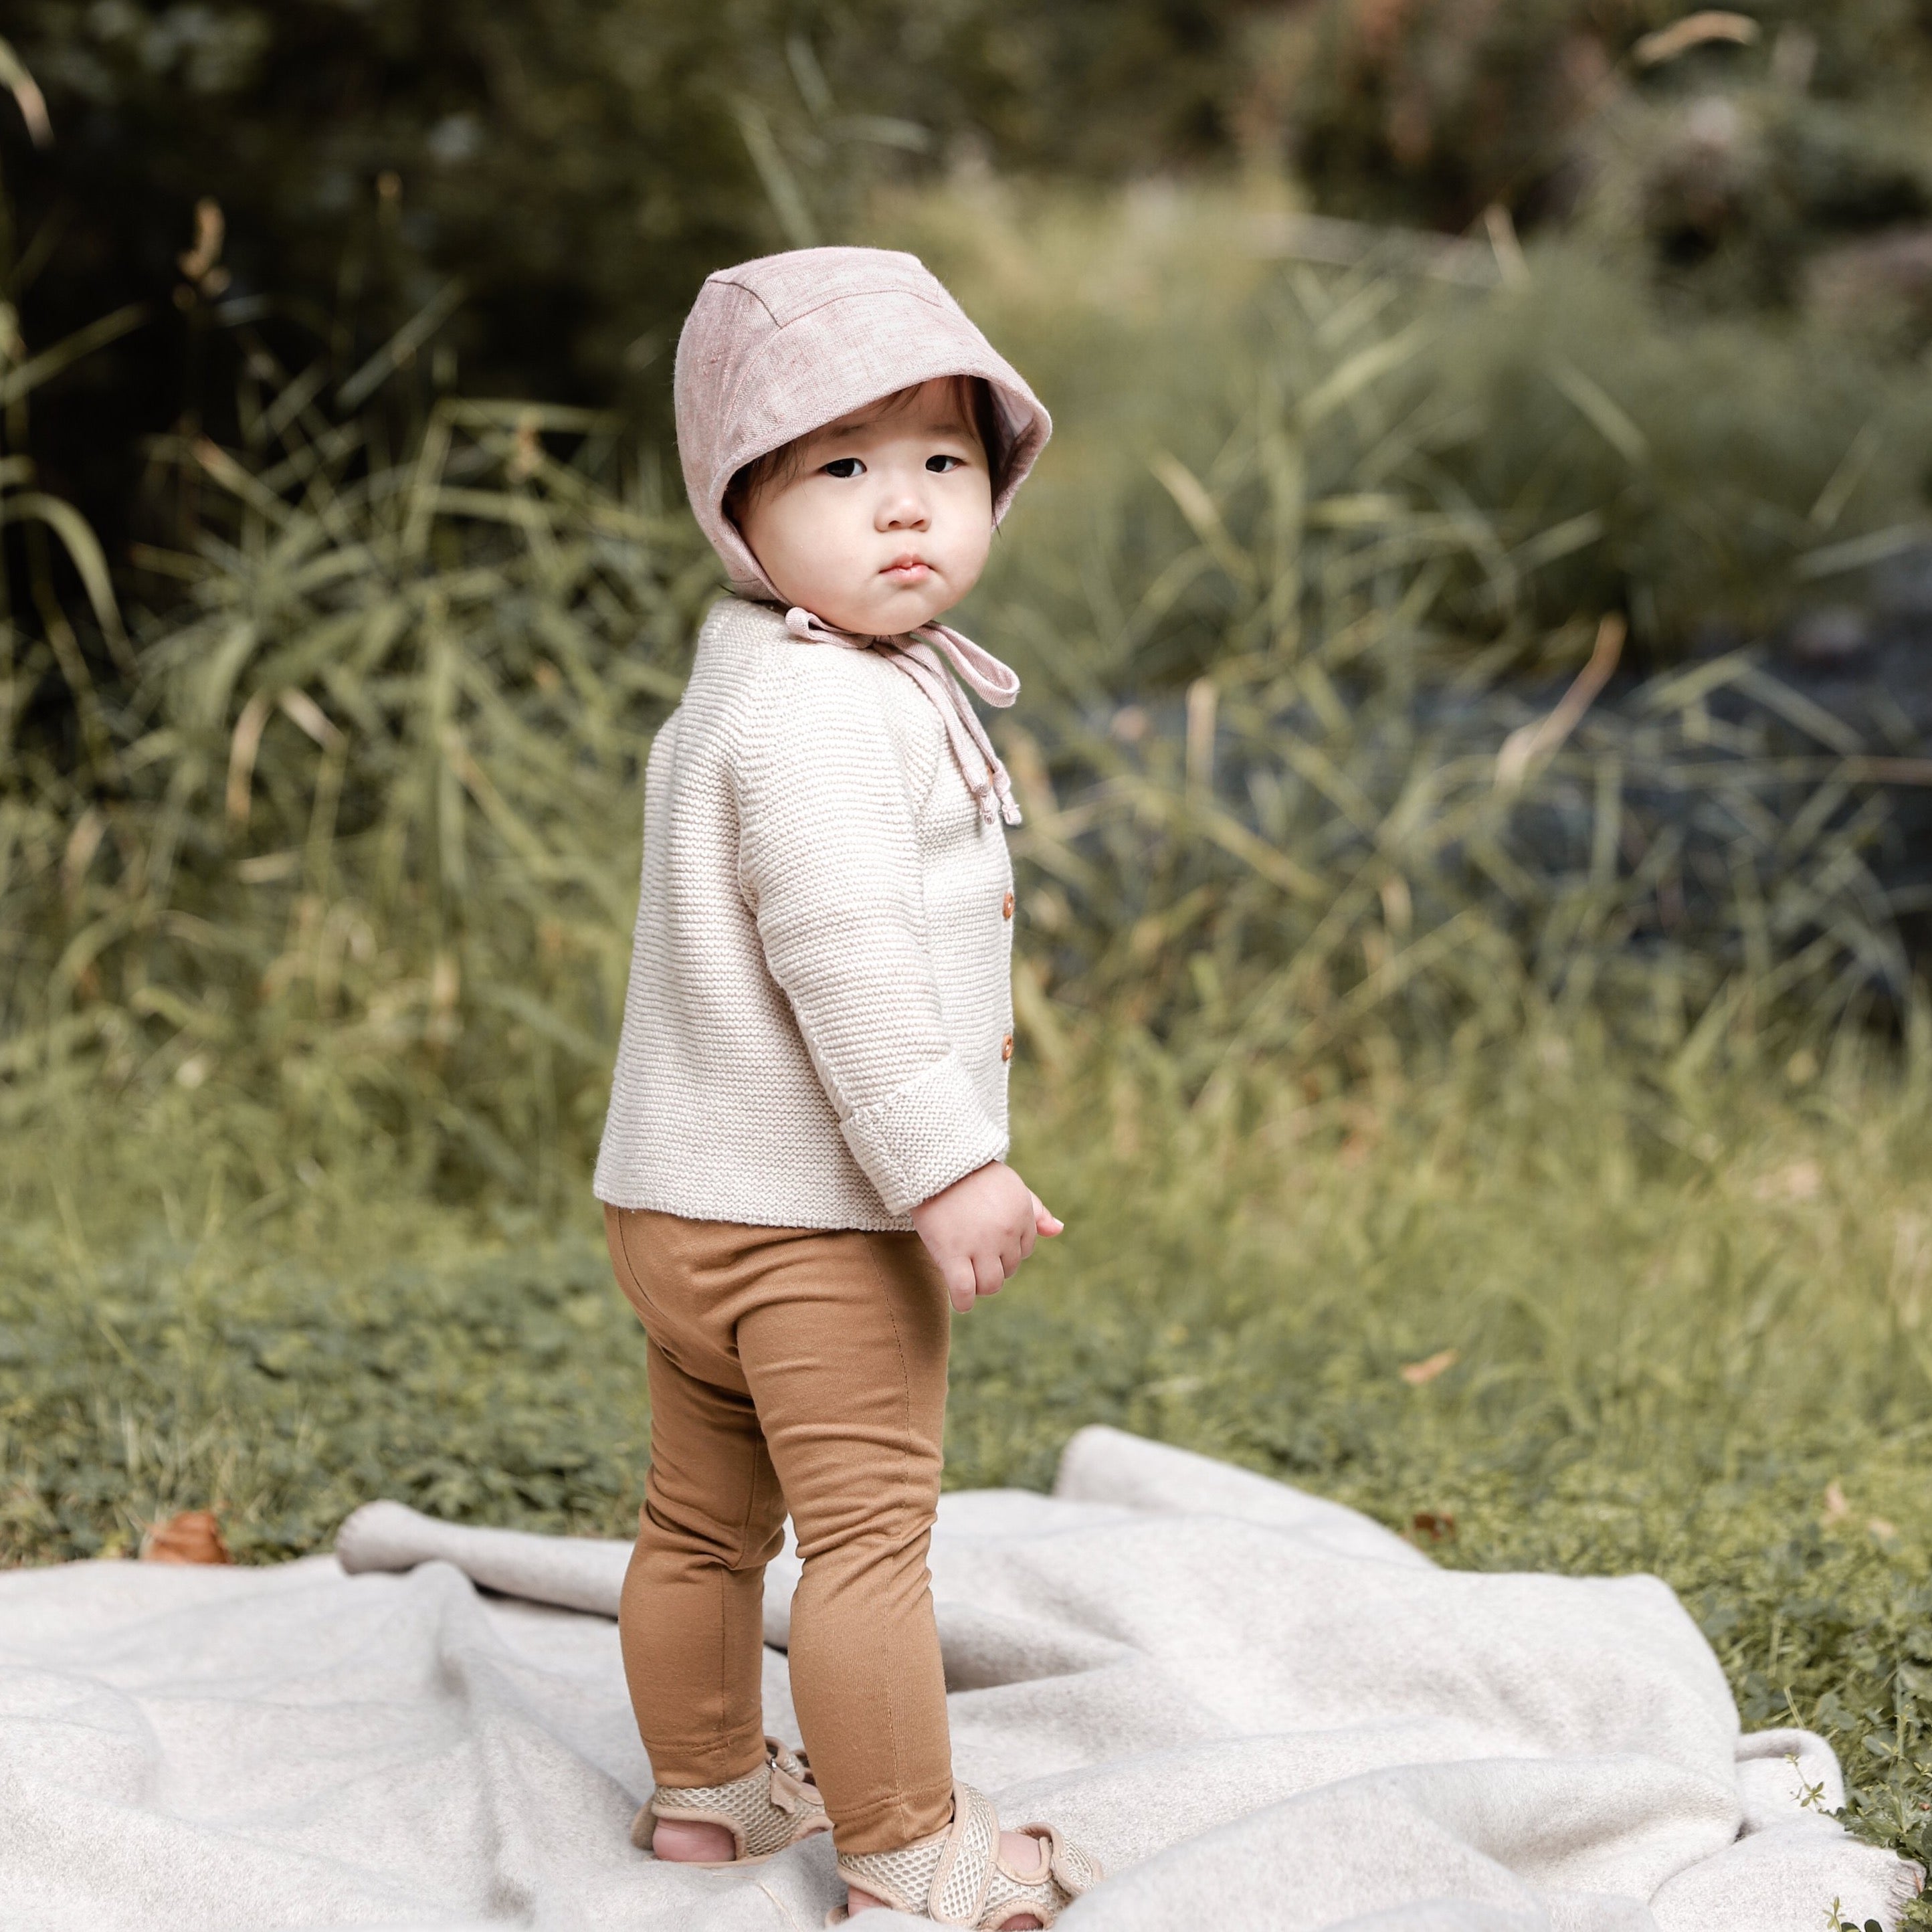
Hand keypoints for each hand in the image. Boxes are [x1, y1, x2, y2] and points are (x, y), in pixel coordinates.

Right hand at [911, 1162, 1062, 1312]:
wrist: (936, 1162)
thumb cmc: (973, 1174)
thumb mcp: (1011, 1186)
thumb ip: (1035, 1210)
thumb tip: (1058, 1230)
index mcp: (1022, 1215)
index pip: (1024, 1250)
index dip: (1006, 1250)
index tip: (988, 1242)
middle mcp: (1006, 1232)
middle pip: (1009, 1270)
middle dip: (994, 1267)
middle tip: (974, 1256)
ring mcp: (980, 1245)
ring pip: (991, 1285)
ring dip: (981, 1285)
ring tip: (967, 1276)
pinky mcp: (952, 1253)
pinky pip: (964, 1291)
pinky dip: (963, 1302)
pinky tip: (960, 1301)